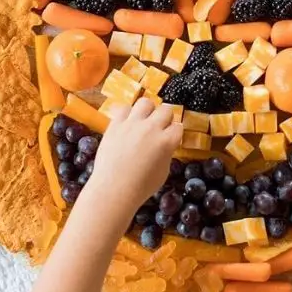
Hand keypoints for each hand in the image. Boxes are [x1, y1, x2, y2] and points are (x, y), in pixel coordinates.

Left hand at [87, 99, 182, 215]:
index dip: (174, 133)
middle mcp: (151, 128)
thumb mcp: (163, 172)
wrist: (113, 190)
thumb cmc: (141, 187)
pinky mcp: (115, 124)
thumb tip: (164, 144)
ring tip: (144, 121)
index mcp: (166, 141)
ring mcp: (132, 124)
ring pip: (146, 102)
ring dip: (148, 111)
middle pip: (165, 110)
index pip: (178, 127)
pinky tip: (127, 123)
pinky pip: (124, 108)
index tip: (170, 137)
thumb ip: (166, 153)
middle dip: (165, 119)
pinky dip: (127, 114)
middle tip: (159, 128)